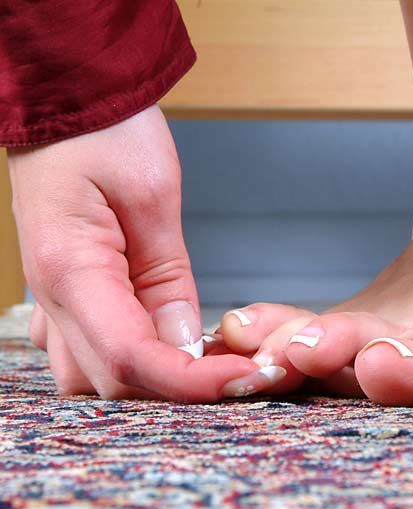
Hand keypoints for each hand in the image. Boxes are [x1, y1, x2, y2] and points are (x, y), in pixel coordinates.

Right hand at [10, 105, 262, 400]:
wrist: (68, 98)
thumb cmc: (108, 133)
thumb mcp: (153, 194)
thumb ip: (168, 278)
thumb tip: (185, 344)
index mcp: (70, 270)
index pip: (131, 357)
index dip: (191, 382)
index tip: (245, 378)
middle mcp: (51, 297)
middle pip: (112, 382)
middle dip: (181, 391)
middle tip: (246, 373)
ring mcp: (52, 299)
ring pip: (94, 378)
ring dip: (153, 384)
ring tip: (214, 364)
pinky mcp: (66, 294)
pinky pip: (91, 351)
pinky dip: (136, 363)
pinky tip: (177, 346)